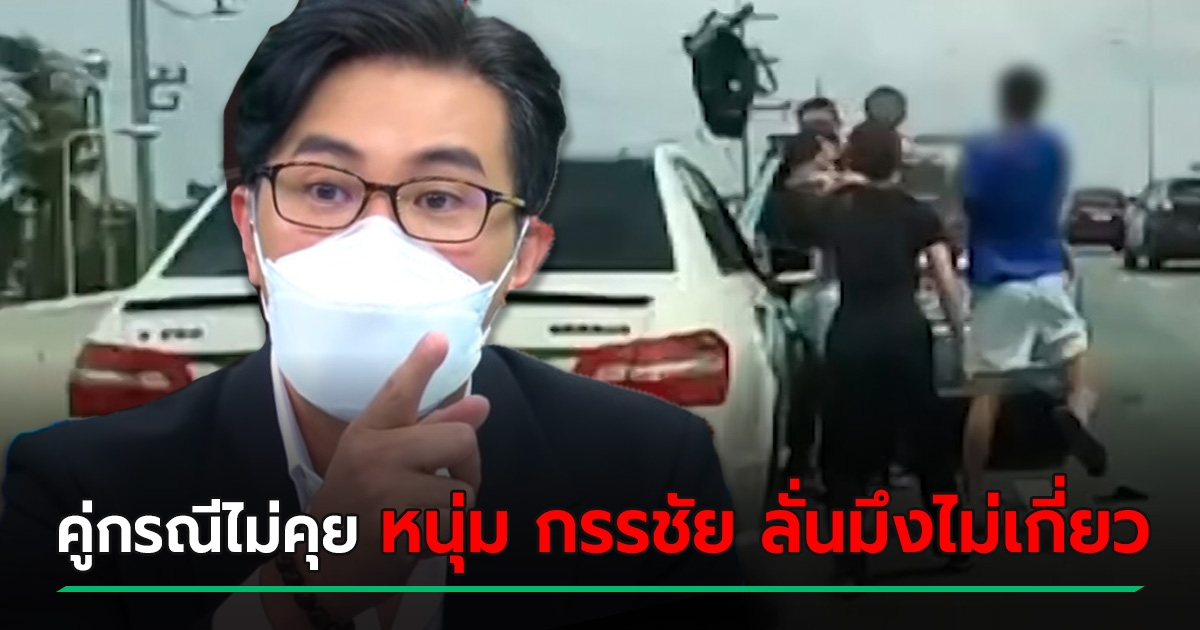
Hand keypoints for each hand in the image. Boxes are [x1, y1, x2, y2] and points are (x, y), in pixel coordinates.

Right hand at [262, 333, 489, 623]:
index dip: (420, 363)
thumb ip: (431, 431)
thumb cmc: (357, 509)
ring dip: (452, 512)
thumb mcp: (382, 462)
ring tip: (419, 518)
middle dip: (468, 468)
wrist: (321, 568)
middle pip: (461, 441)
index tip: (438, 337)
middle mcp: (374, 455)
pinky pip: (455, 527)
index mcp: (367, 433)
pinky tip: (414, 540)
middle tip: (445, 485)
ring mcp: (386, 491)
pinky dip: (444, 540)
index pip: (397, 390)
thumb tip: (481, 405)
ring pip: (463, 491)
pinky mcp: (399, 528)